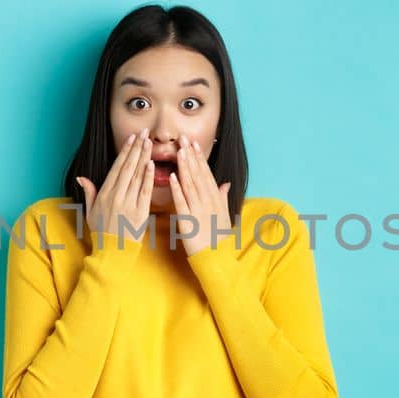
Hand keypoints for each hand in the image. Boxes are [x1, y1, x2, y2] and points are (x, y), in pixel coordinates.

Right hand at [75, 128, 154, 248]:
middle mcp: (115, 196)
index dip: (125, 152)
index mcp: (104, 194)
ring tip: (149, 143)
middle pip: (127, 167)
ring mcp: (128, 203)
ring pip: (136, 176)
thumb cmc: (101, 231)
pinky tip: (152, 164)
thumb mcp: (90, 211)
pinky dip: (148, 177)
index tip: (131, 139)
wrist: (112, 251)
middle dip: (136, 148)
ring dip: (143, 157)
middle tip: (143, 133)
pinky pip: (144, 191)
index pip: (116, 168)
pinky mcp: (139, 212)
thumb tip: (81, 178)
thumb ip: (89, 192)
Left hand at [170, 134, 232, 255]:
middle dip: (190, 156)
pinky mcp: (189, 221)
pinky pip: (182, 202)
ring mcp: (199, 210)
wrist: (216, 258)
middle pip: (198, 175)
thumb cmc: (219, 238)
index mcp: (215, 199)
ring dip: (184, 167)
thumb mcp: (224, 215)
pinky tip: (172, 177)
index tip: (194, 143)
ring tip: (178, 152)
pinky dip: (177, 189)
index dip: (199, 158)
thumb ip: (223, 198)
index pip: (206, 174)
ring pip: (190, 185)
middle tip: (183, 139)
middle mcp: (208, 201)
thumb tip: (226, 184)